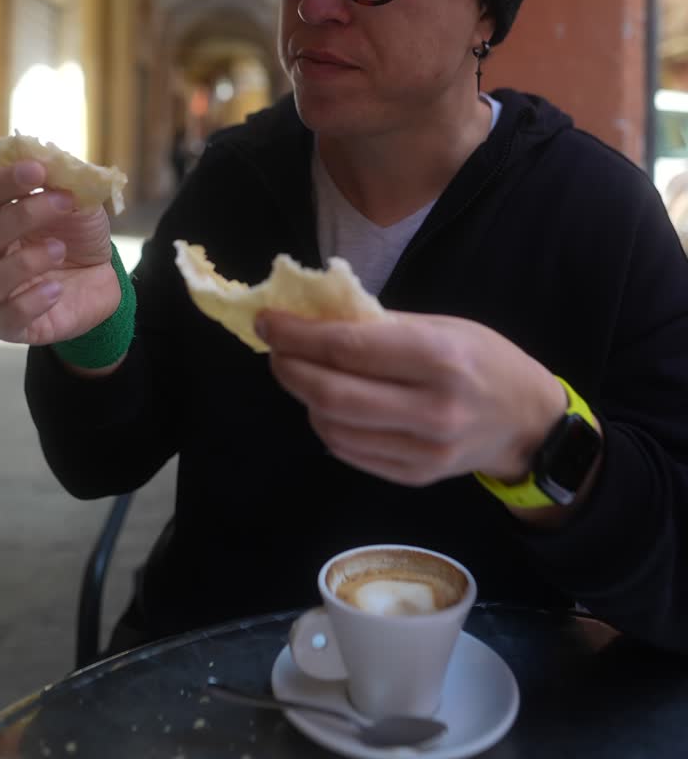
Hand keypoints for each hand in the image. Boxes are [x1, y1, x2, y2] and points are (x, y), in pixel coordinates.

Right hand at [0, 161, 118, 345]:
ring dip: (21, 263)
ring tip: (59, 249)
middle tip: (61, 201)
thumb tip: (44, 155)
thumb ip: (59, 180)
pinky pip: (3, 322)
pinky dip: (27, 304)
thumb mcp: (75, 201)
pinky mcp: (13, 326)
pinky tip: (56, 289)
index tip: (36, 169)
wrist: (103, 275)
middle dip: (18, 216)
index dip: (0, 184)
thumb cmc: (76, 233)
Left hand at [259, 310, 566, 487]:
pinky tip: (327, 406)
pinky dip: (327, 426)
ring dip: (304, 399)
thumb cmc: (484, 359)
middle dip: (290, 369)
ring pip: (334, 429)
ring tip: (300, 374)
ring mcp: (424, 450)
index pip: (350, 349)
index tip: (268, 321)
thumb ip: (382, 325)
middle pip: (334, 395)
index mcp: (440, 357)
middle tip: (274, 350)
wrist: (528, 421)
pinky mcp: (416, 477)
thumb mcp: (443, 325)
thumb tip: (315, 317)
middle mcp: (432, 409)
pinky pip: (351, 453)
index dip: (299, 336)